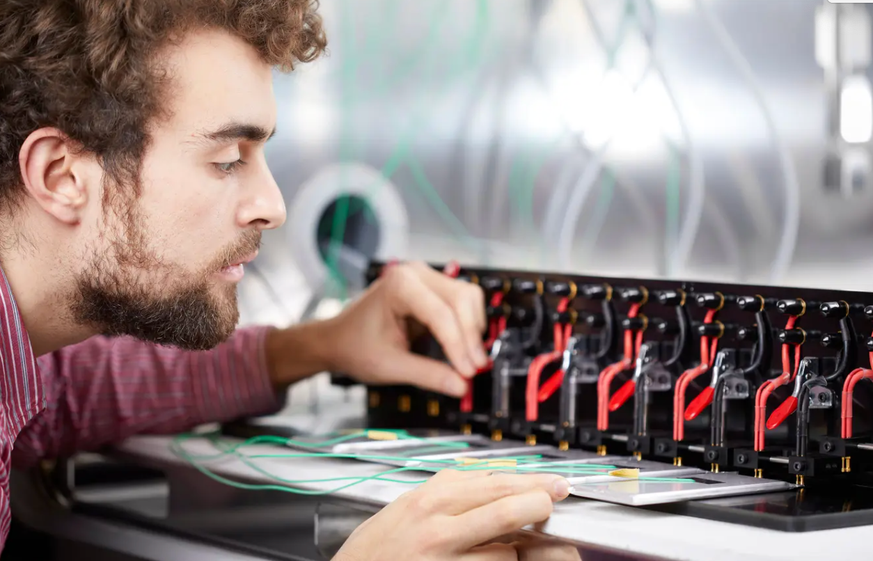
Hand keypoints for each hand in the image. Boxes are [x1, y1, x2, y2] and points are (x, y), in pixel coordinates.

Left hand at [323, 261, 488, 396]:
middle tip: (474, 369)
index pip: (440, 314)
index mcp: (399, 285)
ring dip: (474, 331)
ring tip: (470, 361)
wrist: (338, 339)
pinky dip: (469, 325)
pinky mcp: (434, 288)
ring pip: (468, 298)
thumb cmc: (355, 347)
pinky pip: (463, 302)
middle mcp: (415, 273)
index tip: (469, 372)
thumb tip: (462, 387)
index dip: (458, 345)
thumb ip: (428, 375)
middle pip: (461, 300)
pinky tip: (465, 349)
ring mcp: (426, 278)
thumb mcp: (390, 366)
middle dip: (470, 337)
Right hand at [333, 469, 570, 560]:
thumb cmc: (377, 546)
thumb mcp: (409, 504)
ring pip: (506, 550)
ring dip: (513, 549)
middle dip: (539, 505)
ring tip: (500, 547)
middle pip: (507, 509)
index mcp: (431, 499)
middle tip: (551, 504)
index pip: (495, 482)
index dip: (533, 482)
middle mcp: (439, 527)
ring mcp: (446, 559)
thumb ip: (449, 490)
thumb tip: (492, 480)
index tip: (554, 483)